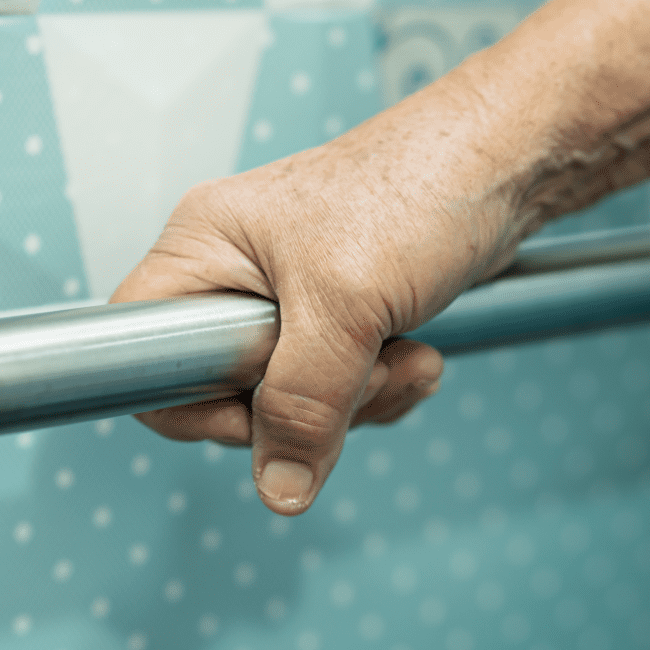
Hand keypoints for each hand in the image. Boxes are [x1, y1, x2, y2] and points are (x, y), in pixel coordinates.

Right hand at [110, 68, 535, 514]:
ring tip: (403, 356)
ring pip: (288, 397)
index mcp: (203, 246)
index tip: (260, 411)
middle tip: (360, 374)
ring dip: (355, 399)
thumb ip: (303, 403)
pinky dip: (378, 386)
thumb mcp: (345, 304)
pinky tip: (415, 355)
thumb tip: (279, 487)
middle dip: (304, 404)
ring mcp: (286, 295)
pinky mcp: (336, 313)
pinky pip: (334, 386)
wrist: (506, 162)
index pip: (143, 350)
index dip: (193, 400)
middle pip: (223, 390)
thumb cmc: (419, 187)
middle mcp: (233, 271)